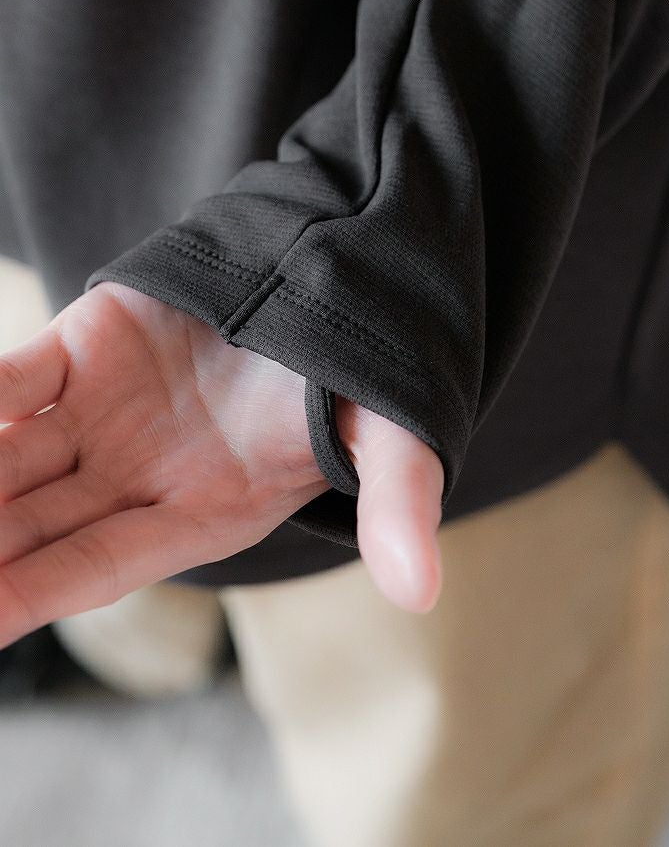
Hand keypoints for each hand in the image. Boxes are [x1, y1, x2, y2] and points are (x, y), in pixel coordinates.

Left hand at [0, 283, 443, 646]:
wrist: (330, 282)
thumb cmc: (360, 380)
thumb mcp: (392, 439)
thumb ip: (397, 504)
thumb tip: (421, 590)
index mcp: (203, 514)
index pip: (100, 565)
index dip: (33, 592)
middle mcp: (138, 476)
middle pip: (31, 524)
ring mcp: (103, 411)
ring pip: (8, 457)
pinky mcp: (85, 345)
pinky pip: (15, 375)